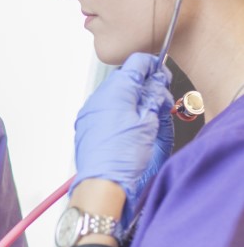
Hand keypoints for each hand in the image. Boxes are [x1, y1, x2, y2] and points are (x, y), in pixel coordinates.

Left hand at [72, 52, 174, 225]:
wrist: (102, 182)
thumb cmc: (124, 157)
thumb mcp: (149, 123)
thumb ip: (153, 98)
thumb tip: (156, 83)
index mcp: (115, 92)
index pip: (135, 64)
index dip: (151, 67)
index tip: (161, 74)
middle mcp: (98, 98)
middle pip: (124, 79)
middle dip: (143, 85)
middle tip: (159, 99)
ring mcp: (89, 111)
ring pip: (114, 94)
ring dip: (131, 99)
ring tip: (146, 117)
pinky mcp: (85, 124)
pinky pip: (104, 109)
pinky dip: (118, 112)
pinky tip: (129, 126)